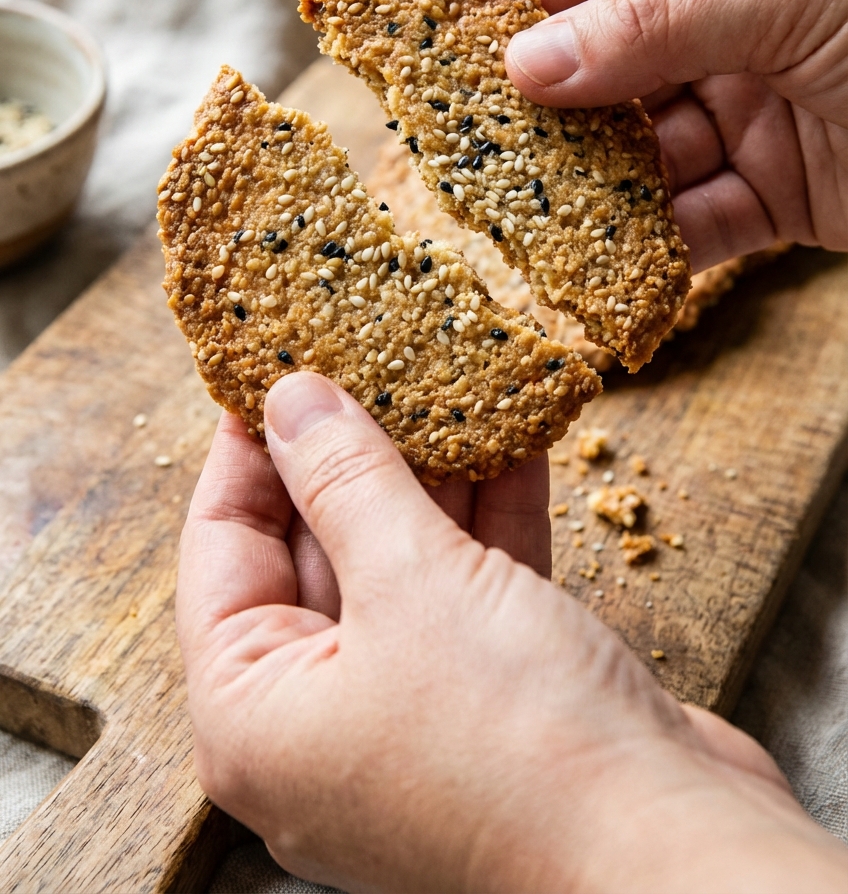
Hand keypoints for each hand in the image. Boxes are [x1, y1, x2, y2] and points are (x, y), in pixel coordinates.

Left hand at [177, 373, 847, 892]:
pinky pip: (466, 592)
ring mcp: (407, 714)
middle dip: (351, 454)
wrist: (673, 850)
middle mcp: (319, 722)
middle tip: (369, 363)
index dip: (249, 452)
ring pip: (399, 567)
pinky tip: (510, 443)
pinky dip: (488, 522)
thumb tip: (292, 400)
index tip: (276, 371)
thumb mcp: (411, 580)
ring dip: (430, 478)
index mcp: (254, 715)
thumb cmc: (515, 742)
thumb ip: (345, 479)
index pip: (221, 550)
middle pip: (313, 553)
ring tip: (443, 384)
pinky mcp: (488, 704)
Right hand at [504, 0, 847, 272]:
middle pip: (602, 56)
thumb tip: (531, 60)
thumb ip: (654, 20)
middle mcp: (728, 6)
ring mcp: (746, 101)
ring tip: (534, 218)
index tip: (467, 54)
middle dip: (549, 107)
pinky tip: (609, 265)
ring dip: (591, 186)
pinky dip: (650, 245)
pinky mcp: (773, 189)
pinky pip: (689, 218)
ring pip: (636, 147)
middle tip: (481, 151)